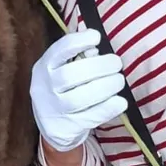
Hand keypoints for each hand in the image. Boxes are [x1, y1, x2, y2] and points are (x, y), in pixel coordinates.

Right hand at [30, 28, 128, 151]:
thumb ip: (78, 54)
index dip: (78, 41)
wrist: (51, 124)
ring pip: (78, 99)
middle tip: (117, 63)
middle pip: (70, 76)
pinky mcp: (66, 128)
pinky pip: (89, 118)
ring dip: (104, 87)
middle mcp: (45, 87)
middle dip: (98, 67)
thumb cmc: (62, 87)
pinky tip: (120, 102)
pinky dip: (107, 109)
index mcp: (45, 66)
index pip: (59, 51)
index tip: (97, 37)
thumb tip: (93, 43)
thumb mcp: (63, 67)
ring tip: (119, 80)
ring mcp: (55, 109)